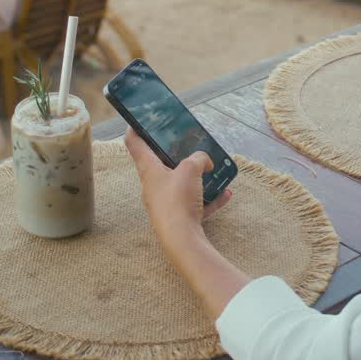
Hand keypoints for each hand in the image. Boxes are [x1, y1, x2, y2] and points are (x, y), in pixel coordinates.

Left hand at [125, 129, 232, 262]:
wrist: (182, 240)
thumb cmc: (178, 200)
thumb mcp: (190, 169)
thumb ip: (199, 158)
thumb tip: (204, 161)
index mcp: (148, 170)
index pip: (134, 144)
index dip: (135, 128)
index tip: (139, 120)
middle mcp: (153, 186)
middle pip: (159, 164)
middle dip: (173, 153)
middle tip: (186, 143)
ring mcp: (166, 203)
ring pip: (180, 184)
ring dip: (196, 177)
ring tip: (212, 171)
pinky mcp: (179, 217)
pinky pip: (195, 203)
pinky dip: (209, 198)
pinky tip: (226, 194)